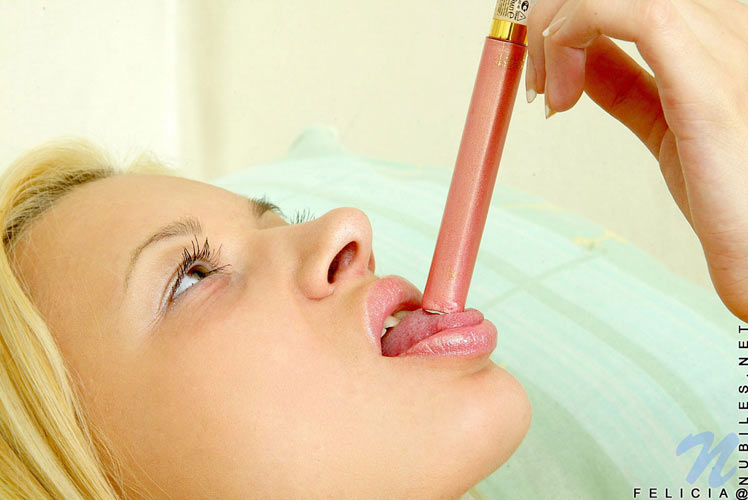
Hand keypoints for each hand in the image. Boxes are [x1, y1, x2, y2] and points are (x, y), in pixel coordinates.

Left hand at [525, 0, 747, 319]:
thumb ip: (628, 86)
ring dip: (558, 25)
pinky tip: (560, 92)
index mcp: (718, 41)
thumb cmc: (731, 203)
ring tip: (544, 88)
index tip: (543, 64)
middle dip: (561, 11)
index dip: (578, 15)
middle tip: (534, 73)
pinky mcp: (709, 79)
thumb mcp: (668, 128)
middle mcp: (730, 28)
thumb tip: (580, 63)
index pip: (638, 0)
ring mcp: (727, 45)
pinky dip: (572, 35)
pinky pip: (632, 12)